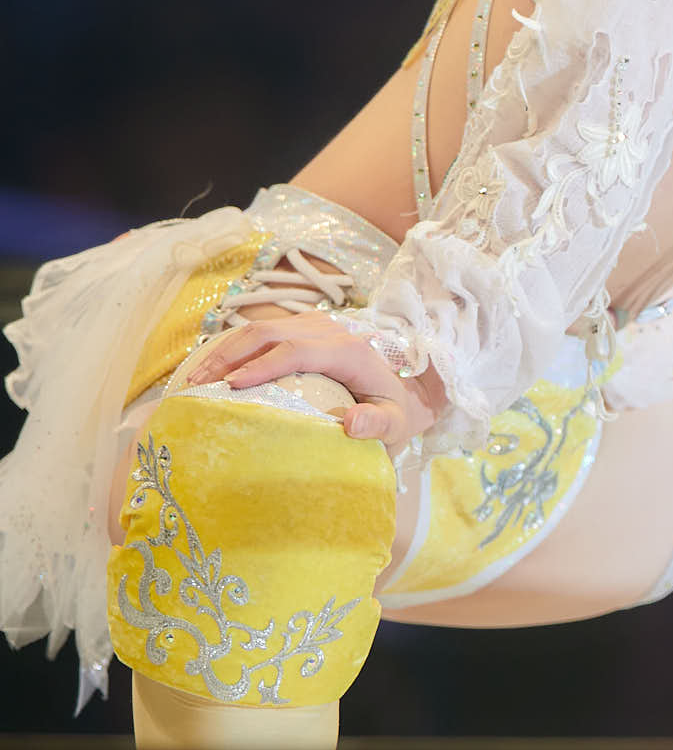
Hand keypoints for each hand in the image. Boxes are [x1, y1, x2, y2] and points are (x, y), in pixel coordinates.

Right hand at [184, 312, 435, 456]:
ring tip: (191, 380)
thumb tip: (353, 423)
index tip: (230, 386)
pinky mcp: (303, 328)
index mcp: (348, 350)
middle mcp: (328, 329)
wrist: (405, 389)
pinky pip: (263, 333)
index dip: (261, 366)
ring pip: (260, 328)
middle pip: (269, 333)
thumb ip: (379, 425)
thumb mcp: (396, 425)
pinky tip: (210, 371)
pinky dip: (233, 348)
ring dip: (224, 351)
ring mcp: (314, 324)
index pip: (296, 351)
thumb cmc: (396, 412)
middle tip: (194, 386)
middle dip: (228, 356)